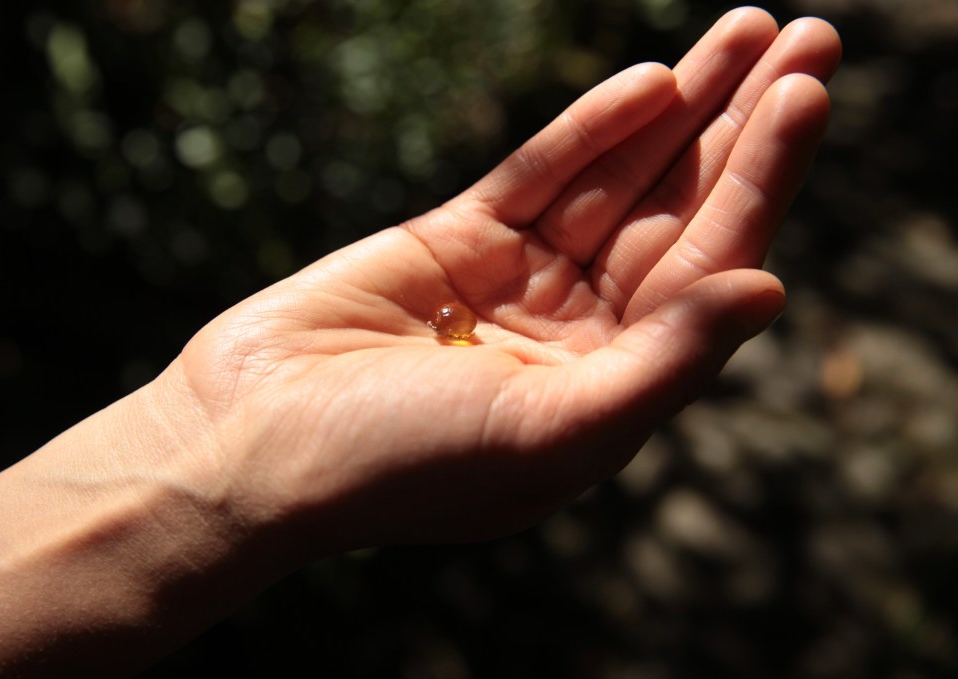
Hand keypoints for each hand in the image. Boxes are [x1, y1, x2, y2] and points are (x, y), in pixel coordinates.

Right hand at [173, 7, 841, 552]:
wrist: (251, 445)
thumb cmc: (399, 464)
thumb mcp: (548, 432)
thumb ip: (663, 365)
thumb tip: (772, 291)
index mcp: (611, 391)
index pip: (708, 273)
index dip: (763, 183)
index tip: (809, 97)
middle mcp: (577, 335)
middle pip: (680, 215)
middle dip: (744, 130)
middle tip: (811, 40)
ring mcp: (516, 283)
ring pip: (618, 182)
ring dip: (683, 110)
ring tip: (751, 32)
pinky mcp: (455, 242)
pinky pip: (539, 176)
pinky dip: (590, 129)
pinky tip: (650, 82)